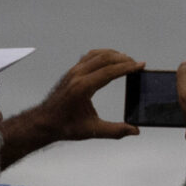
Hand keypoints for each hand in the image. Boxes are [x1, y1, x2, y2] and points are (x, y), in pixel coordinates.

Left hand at [26, 48, 144, 145]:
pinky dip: (103, 55)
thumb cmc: (65, 125)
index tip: (140, 66)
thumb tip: (134, 130)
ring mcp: (73, 72)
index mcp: (82, 88)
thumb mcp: (92, 130)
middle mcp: (77, 76)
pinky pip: (89, 56)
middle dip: (124, 59)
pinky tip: (110, 59)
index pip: (109, 71)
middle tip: (137, 64)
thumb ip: (115, 131)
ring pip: (97, 54)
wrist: (45, 122)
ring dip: (113, 55)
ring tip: (127, 60)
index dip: (127, 68)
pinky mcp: (72, 71)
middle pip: (105, 58)